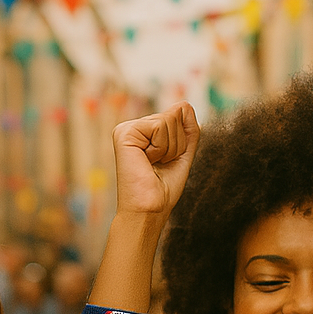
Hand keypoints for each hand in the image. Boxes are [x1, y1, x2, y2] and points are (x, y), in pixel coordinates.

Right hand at [112, 102, 199, 216]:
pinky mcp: (125, 132)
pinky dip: (161, 147)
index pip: (178, 115)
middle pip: (175, 115)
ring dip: (169, 148)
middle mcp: (134, 128)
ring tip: (152, 165)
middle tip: (159, 165)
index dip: (181, 142)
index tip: (165, 163)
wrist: (150, 209)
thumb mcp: (182, 154)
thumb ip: (188, 128)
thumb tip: (184, 105)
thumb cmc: (163, 189)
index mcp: (145, 133)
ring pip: (170, 119)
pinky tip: (146, 161)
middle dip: (176, 144)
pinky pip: (160, 125)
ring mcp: (127, 129)